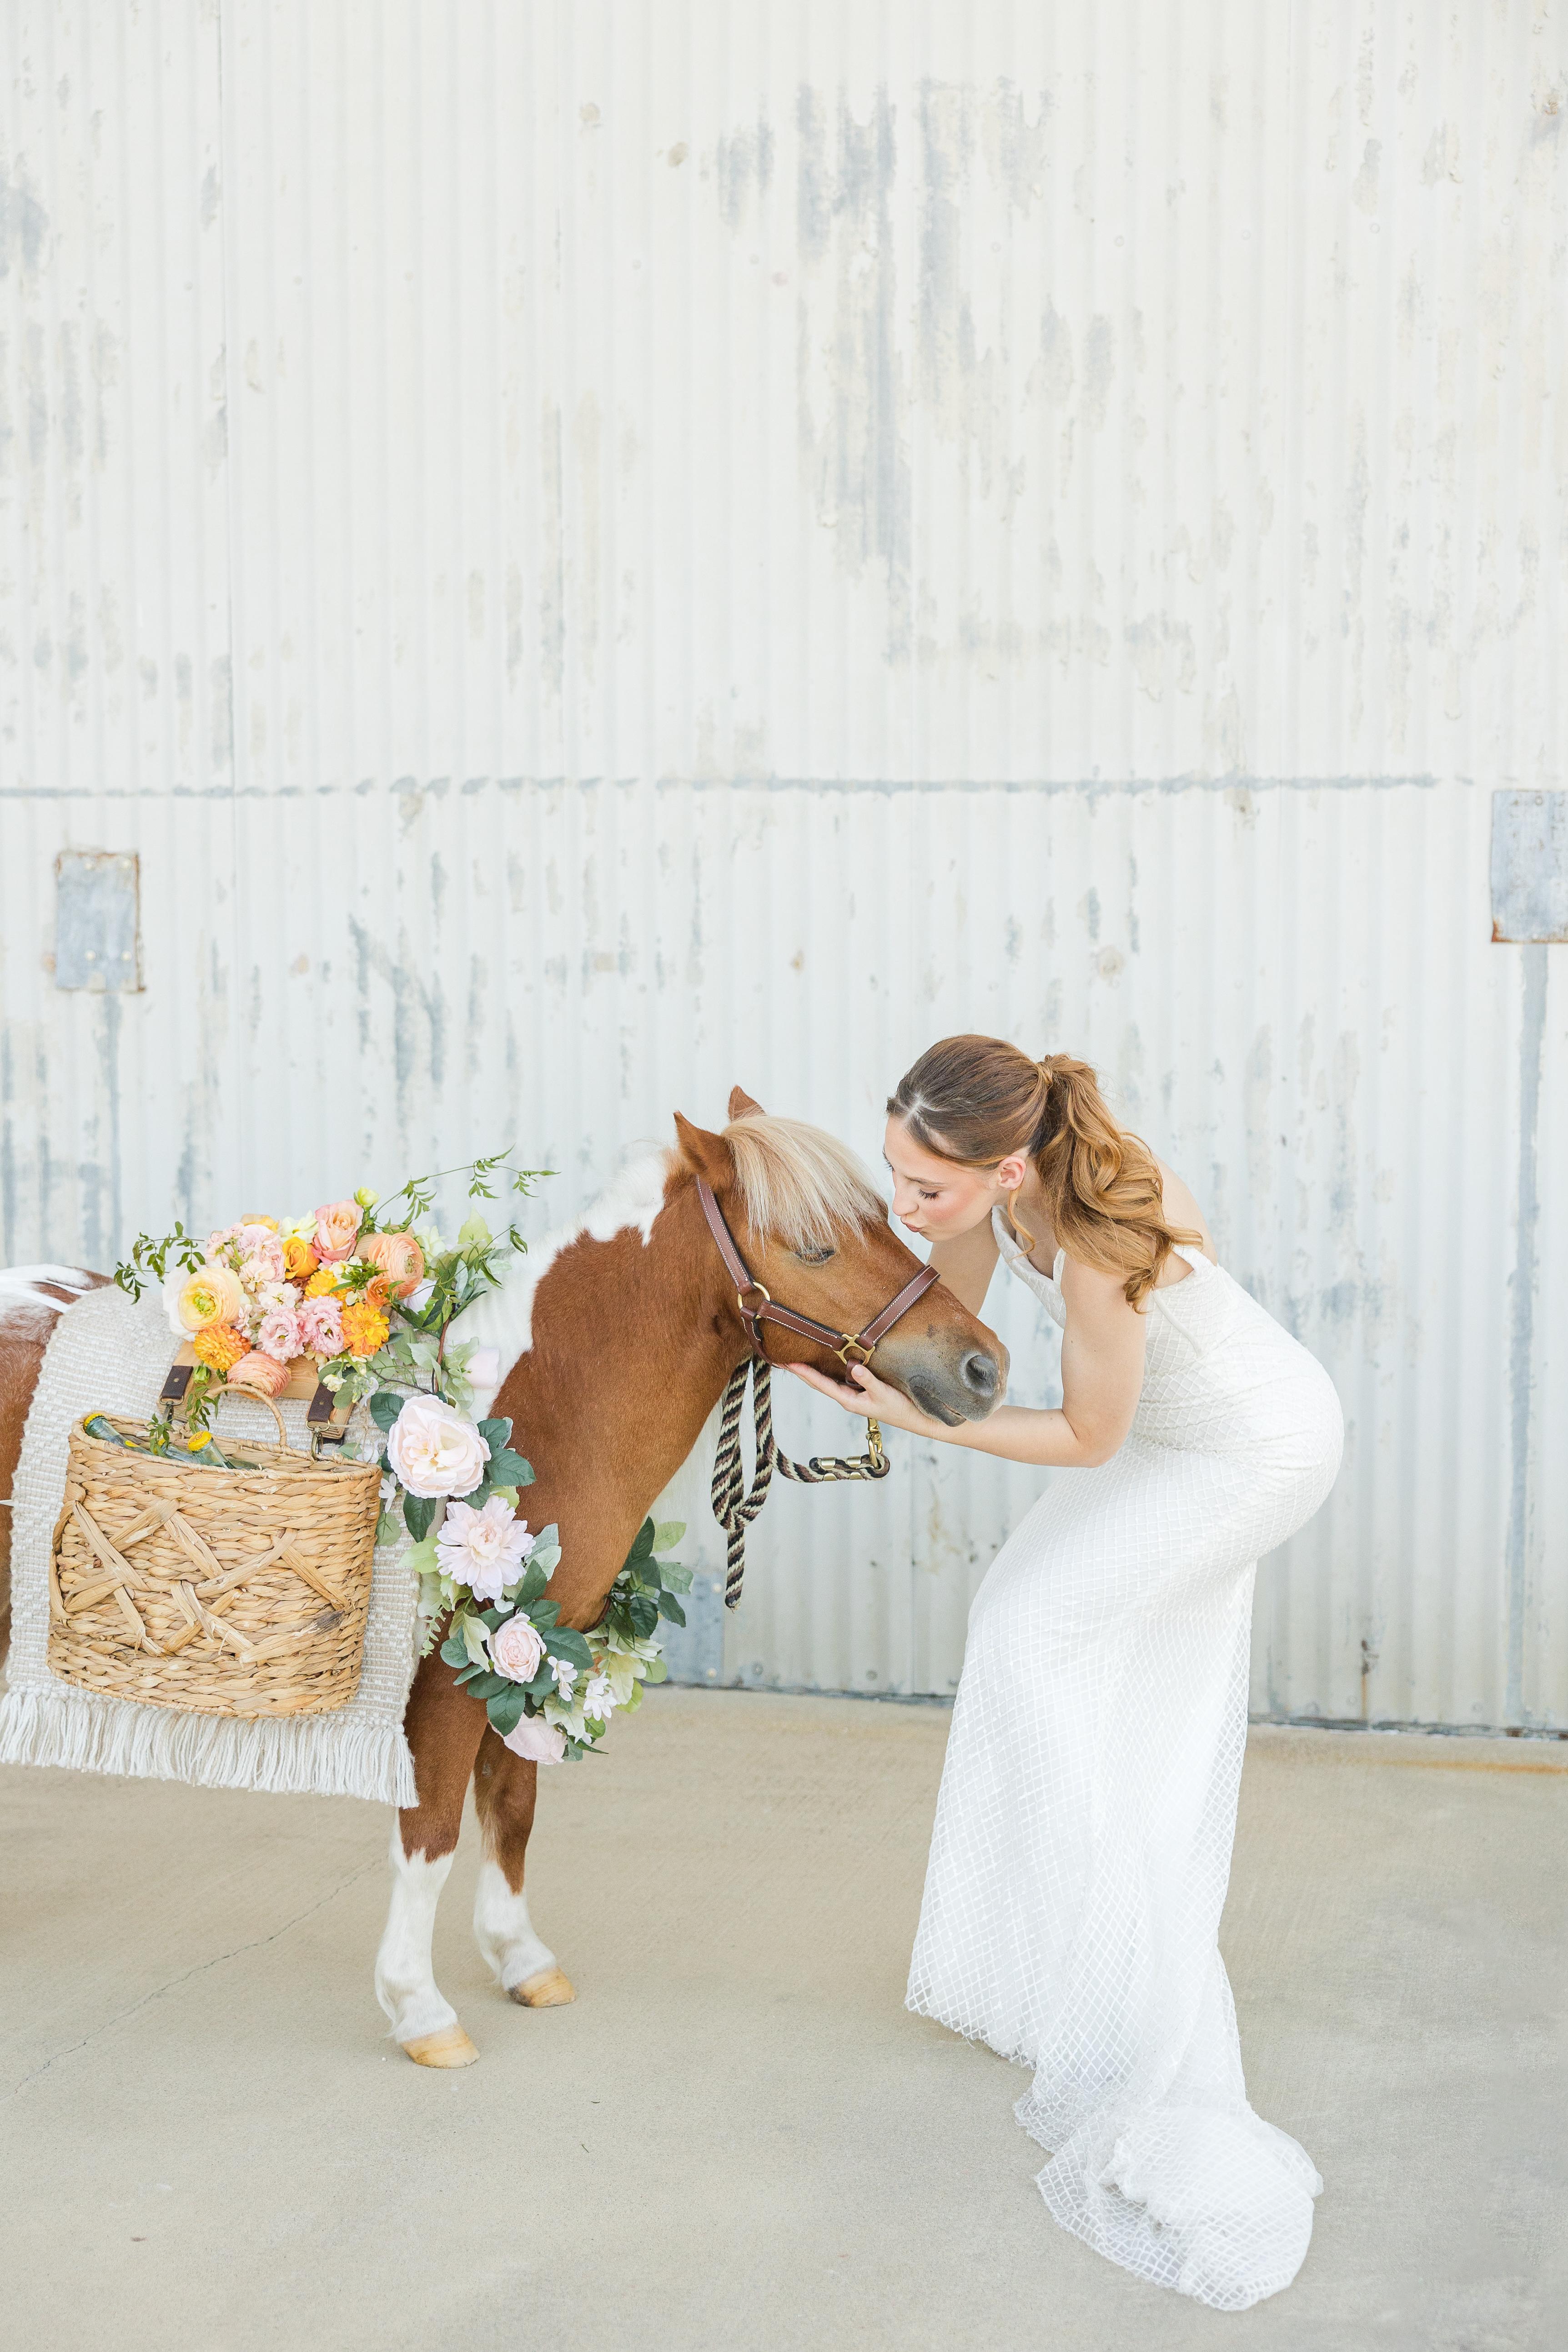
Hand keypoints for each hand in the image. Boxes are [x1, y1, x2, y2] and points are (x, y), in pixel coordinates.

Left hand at [785, 1358, 946, 1439]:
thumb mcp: (883, 1393)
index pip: (821, 1383)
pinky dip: (830, 1370)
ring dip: (813, 1371)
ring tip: (799, 1359)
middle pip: (819, 1382)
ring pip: (828, 1380)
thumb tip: (853, 1366)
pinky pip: (841, 1378)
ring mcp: (854, 1394)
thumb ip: (868, 1380)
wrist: (916, 1418)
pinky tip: (827, 1363)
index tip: (789, 1363)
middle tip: (784, 1359)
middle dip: (802, 1372)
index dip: (804, 1373)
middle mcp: (848, 1397)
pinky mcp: (863, 1390)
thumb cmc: (900, 1408)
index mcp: (849, 1400)